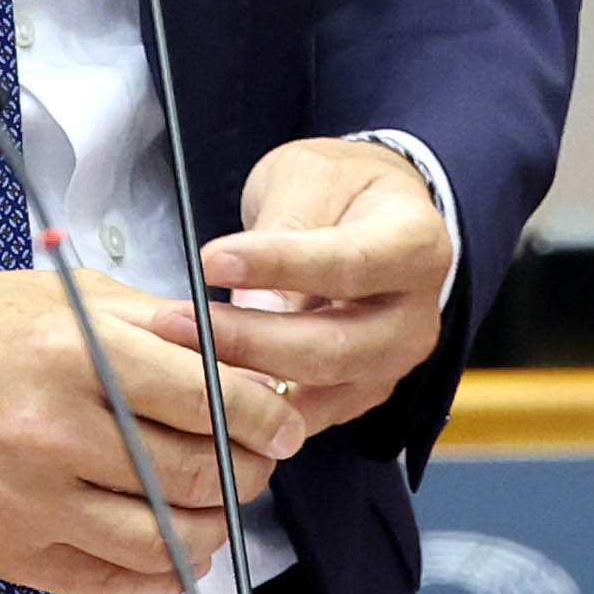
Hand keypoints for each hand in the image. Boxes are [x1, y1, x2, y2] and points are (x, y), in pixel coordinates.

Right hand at [0, 264, 305, 593]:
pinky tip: (173, 550)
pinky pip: (108, 580)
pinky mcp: (7, 549)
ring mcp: (28, 500)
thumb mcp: (59, 297)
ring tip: (217, 509)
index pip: (203, 398)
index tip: (280, 425)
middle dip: (246, 473)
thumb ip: (149, 322)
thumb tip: (230, 350)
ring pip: (161, 538)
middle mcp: (52, 432)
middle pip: (192, 472)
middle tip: (256, 465)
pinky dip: (158, 572)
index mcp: (72, 356)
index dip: (260, 417)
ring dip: (210, 529)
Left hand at [118, 136, 448, 438]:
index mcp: (417, 246)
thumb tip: (236, 282)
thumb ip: (282, 228)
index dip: (279, 266)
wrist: (370, 218)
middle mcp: (417, 317)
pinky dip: (254, 405)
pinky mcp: (360, 394)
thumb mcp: (310, 178)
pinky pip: (306, 415)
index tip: (211, 260)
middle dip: (248, 339)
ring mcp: (391, 364)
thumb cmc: (339, 191)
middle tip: (177, 319)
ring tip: (180, 350)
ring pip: (318, 389)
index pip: (349, 264)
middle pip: (335, 346)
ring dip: (242, 377)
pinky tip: (205, 382)